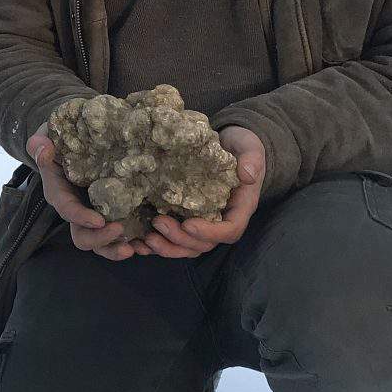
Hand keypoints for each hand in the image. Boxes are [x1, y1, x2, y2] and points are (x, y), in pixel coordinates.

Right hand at [26, 116, 142, 260]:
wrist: (74, 141)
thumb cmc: (59, 139)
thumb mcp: (48, 137)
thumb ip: (41, 144)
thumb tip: (44, 147)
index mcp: (60, 193)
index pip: (67, 209)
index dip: (81, 218)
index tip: (99, 220)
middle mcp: (77, 209)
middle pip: (82, 236)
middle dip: (100, 239)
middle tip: (121, 230)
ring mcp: (94, 214)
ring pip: (101, 242)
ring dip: (116, 249)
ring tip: (136, 247)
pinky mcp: (111, 213)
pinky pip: (119, 235)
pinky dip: (132, 242)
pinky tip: (148, 244)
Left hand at [135, 126, 265, 258]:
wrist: (228, 144)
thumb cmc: (240, 147)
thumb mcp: (250, 148)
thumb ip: (252, 159)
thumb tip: (248, 175)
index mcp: (239, 208)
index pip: (229, 231)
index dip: (209, 233)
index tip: (188, 224)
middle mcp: (221, 220)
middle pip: (204, 244)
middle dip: (180, 239)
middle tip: (158, 223)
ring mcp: (203, 223)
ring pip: (187, 247)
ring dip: (166, 247)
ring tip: (146, 239)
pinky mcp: (186, 219)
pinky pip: (174, 240)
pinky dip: (157, 245)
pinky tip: (139, 243)